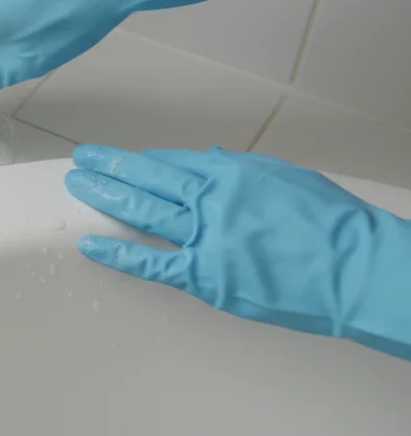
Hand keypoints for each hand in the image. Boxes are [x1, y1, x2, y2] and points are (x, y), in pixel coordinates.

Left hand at [65, 144, 410, 360]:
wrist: (357, 270)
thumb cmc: (334, 227)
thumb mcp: (288, 180)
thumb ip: (243, 171)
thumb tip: (210, 161)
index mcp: (234, 173)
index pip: (174, 162)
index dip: (143, 161)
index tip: (121, 159)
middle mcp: (213, 199)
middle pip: (149, 178)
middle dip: (110, 167)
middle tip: (82, 160)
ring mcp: (206, 237)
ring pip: (143, 211)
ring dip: (105, 197)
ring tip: (78, 186)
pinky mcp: (206, 276)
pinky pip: (151, 262)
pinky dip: (118, 253)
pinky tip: (90, 244)